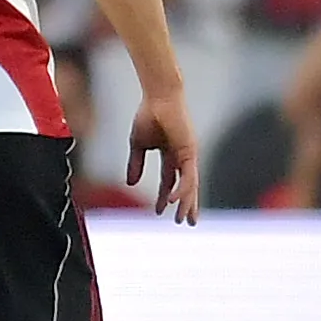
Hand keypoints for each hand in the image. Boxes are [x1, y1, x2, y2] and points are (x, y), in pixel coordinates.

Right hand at [125, 89, 199, 224]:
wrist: (157, 97)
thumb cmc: (148, 115)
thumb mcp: (137, 145)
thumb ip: (135, 164)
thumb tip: (130, 183)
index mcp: (171, 154)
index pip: (169, 181)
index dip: (163, 196)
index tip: (158, 212)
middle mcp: (183, 157)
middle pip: (186, 186)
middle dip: (186, 205)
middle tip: (187, 223)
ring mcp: (189, 155)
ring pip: (189, 185)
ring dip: (186, 203)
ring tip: (184, 220)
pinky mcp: (190, 152)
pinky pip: (187, 176)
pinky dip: (181, 190)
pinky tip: (172, 201)